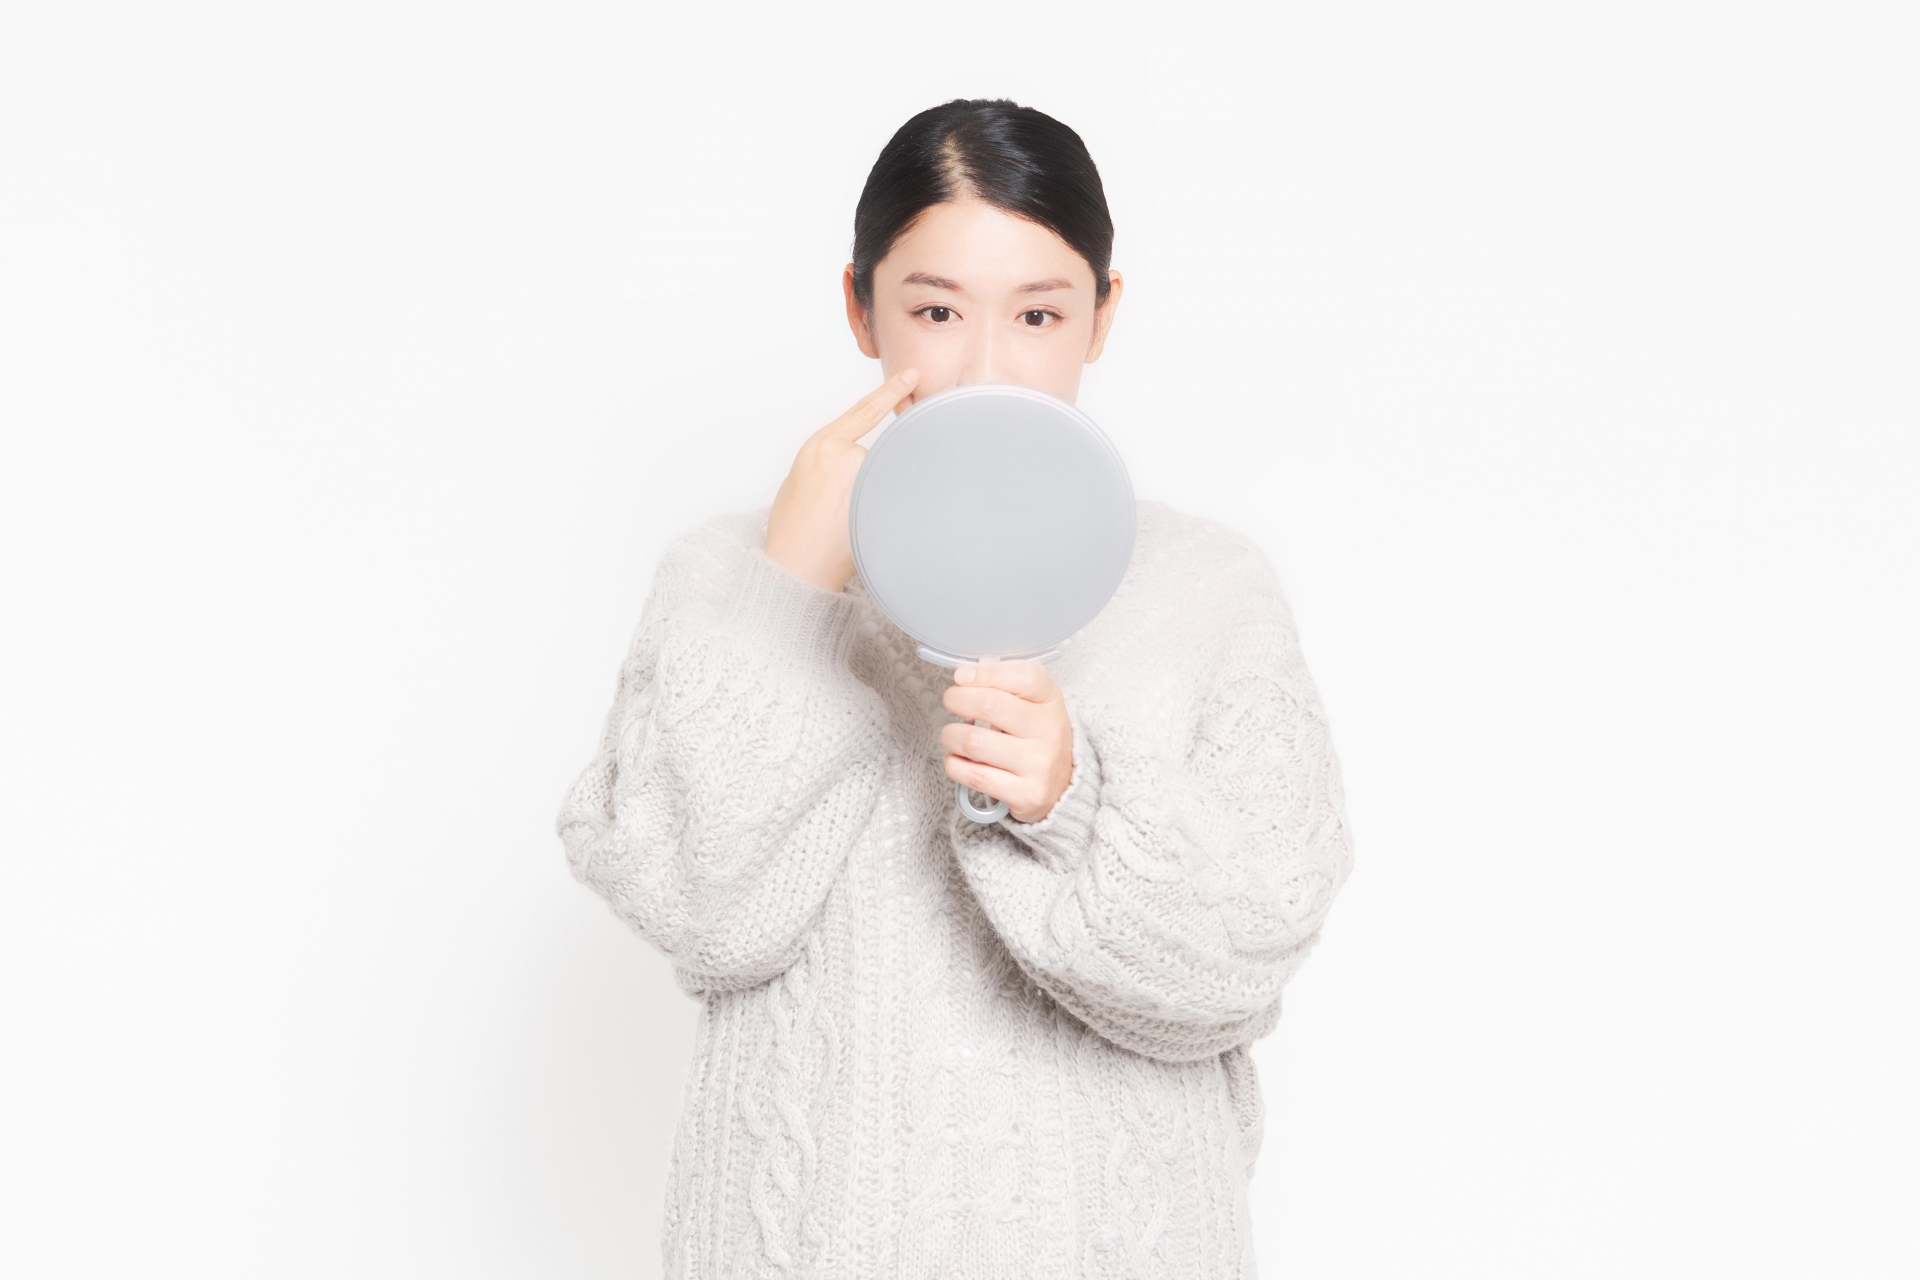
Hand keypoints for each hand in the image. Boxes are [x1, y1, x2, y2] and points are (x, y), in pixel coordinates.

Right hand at [764, 368, 919, 591]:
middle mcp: (846, 457)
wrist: (795, 567)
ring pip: (882, 480)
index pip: (866, 410)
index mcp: (822, 445)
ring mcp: (864, 480)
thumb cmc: (793, 528)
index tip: (911, 376)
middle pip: (876, 456)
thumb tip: (850, 459)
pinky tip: (854, 528)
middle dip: (866, 480)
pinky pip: (888, 498)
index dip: (892, 390)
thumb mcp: (799, 479)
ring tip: (840, 524)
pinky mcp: (878, 504)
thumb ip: (827, 459)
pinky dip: (880, 510)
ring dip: (872, 497)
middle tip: (842, 506)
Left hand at [940, 660, 1074, 824]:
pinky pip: (974, 776)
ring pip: (974, 743)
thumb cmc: (1036, 735)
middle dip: (957, 700)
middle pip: (990, 705)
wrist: (1063, 782)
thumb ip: (1002, 683)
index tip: (962, 676)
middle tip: (952, 701)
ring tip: (953, 735)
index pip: (1023, 677)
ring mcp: (1038, 764)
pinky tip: (959, 760)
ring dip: (951, 736)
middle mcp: (1048, 731)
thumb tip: (964, 676)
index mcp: (1050, 700)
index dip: (985, 673)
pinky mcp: (1026, 795)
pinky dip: (954, 765)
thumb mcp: (1032, 700)